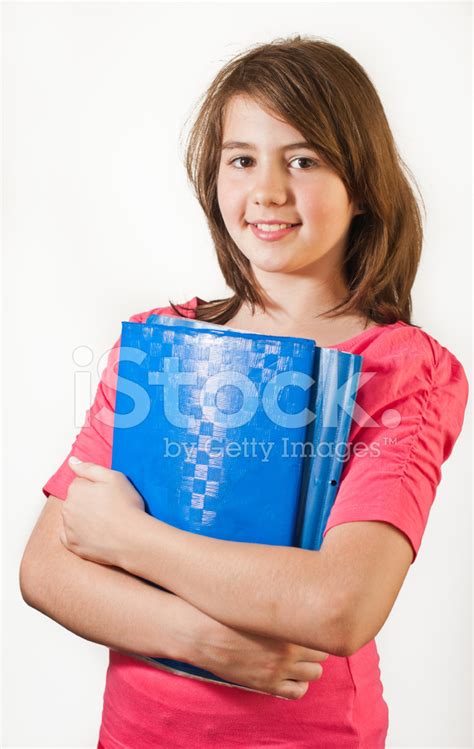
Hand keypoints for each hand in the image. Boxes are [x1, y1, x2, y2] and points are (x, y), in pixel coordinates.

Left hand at [60, 457, 144, 566]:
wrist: (132, 538)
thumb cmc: (125, 505)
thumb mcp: (114, 477)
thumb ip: (89, 467)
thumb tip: (71, 461)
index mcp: (75, 489)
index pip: (81, 483)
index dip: (97, 488)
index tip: (110, 495)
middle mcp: (67, 507)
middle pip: (76, 500)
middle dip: (88, 502)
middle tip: (110, 508)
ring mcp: (68, 527)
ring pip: (73, 517)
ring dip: (83, 517)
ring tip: (105, 522)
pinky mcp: (72, 545)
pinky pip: (70, 536)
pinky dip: (79, 534)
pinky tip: (94, 533)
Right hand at [194, 615, 328, 699]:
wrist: (204, 634)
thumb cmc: (229, 613)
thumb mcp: (258, 605)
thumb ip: (281, 606)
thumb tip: (297, 596)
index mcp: (288, 627)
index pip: (321, 632)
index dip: (317, 629)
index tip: (311, 625)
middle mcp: (288, 650)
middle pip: (321, 653)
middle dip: (315, 646)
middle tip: (304, 640)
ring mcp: (279, 669)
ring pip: (315, 673)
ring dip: (310, 665)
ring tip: (298, 657)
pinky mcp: (267, 684)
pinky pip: (297, 692)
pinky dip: (300, 684)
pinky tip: (292, 674)